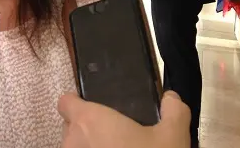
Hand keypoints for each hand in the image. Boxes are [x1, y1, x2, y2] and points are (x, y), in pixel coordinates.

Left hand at [57, 91, 190, 147]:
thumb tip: (171, 97)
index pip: (65, 102)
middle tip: (114, 135)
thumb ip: (173, 111)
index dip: (77, 102)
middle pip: (70, 127)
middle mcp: (72, 141)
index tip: (96, 109)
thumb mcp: (173, 137)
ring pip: (74, 147)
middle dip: (87, 129)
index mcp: (88, 120)